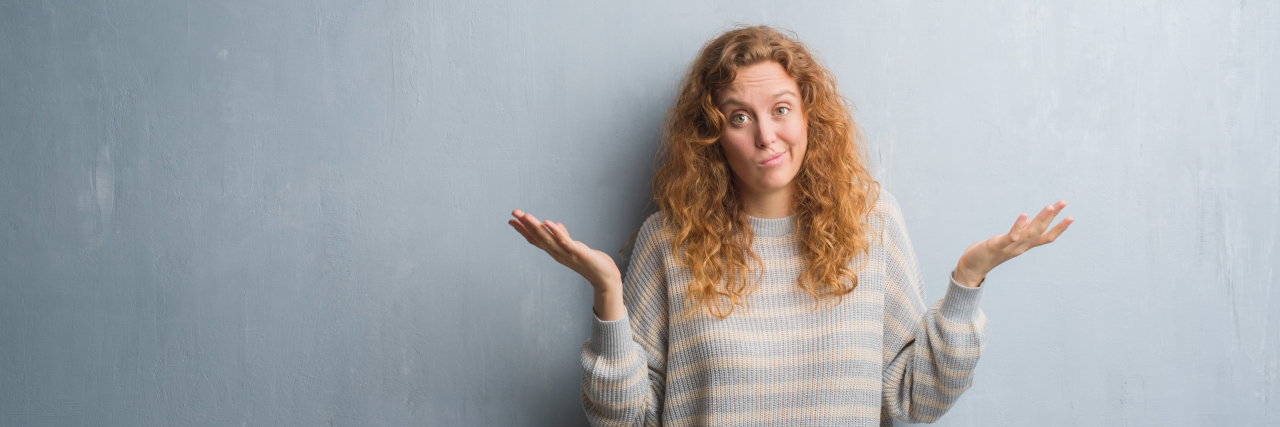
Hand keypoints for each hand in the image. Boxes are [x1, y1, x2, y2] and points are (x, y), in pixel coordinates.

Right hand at [508, 210, 621, 292]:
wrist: (605, 278)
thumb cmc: (590, 261)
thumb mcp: (574, 246)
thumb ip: (562, 236)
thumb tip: (554, 224)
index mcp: (555, 252)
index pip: (536, 240)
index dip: (523, 230)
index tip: (512, 220)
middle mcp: (558, 254)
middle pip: (539, 238)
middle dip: (526, 225)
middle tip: (514, 213)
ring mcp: (568, 254)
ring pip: (549, 240)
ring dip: (537, 227)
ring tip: (527, 216)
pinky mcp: (579, 253)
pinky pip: (566, 242)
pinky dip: (557, 232)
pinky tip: (549, 223)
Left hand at [953, 201, 1073, 286]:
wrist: (972, 268)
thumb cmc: (988, 252)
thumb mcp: (1006, 241)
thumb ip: (1018, 232)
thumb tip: (1027, 220)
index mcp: (1023, 246)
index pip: (1045, 237)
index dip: (1058, 228)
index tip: (1071, 217)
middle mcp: (1020, 247)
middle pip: (1040, 231)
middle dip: (1053, 217)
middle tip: (1063, 203)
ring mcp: (1010, 247)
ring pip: (1029, 233)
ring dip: (1040, 219)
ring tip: (1050, 206)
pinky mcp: (997, 245)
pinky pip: (1011, 236)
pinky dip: (1018, 226)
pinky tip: (1024, 215)